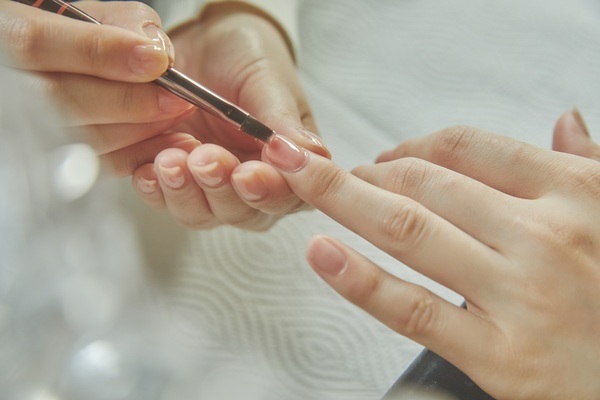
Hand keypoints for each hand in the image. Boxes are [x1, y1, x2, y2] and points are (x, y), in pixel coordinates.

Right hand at [0, 0, 197, 174]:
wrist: (52, 70)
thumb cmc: (70, 38)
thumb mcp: (88, 15)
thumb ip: (122, 23)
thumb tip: (155, 52)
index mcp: (3, 33)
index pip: (37, 43)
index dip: (101, 53)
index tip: (155, 61)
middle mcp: (6, 85)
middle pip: (59, 101)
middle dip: (128, 101)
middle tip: (175, 99)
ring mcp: (24, 127)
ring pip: (76, 137)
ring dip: (137, 130)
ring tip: (175, 115)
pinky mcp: (54, 159)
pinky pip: (94, 164)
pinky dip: (135, 155)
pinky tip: (165, 143)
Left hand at [131, 3, 328, 229]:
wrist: (203, 43)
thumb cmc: (247, 59)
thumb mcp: (267, 80)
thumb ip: (281, 120)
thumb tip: (313, 155)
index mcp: (288, 168)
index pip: (288, 197)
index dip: (269, 193)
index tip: (247, 174)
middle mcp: (252, 187)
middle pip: (242, 213)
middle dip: (221, 190)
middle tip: (206, 159)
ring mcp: (210, 188)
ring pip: (201, 213)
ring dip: (185, 193)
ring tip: (171, 160)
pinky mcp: (173, 181)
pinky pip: (163, 199)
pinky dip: (155, 189)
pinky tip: (149, 171)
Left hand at [261, 110, 599, 398]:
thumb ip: (588, 165)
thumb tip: (563, 120)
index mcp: (572, 194)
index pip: (469, 149)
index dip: (412, 146)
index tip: (385, 155)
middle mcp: (542, 237)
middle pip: (425, 183)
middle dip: (367, 173)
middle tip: (337, 176)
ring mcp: (517, 295)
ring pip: (408, 230)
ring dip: (343, 200)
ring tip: (305, 185)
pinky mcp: (498, 356)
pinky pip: (412, 306)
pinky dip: (357, 277)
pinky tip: (321, 252)